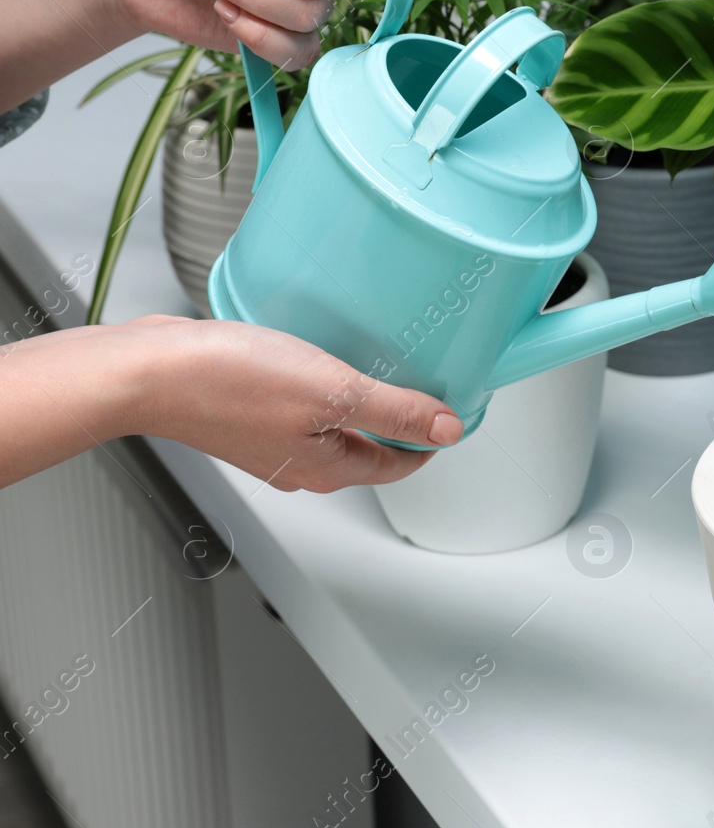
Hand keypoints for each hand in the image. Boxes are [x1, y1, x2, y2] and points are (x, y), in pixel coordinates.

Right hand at [124, 315, 462, 492]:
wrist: (149, 370)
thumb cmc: (229, 381)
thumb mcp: (335, 391)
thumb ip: (395, 410)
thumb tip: (447, 430)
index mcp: (328, 469)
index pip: (399, 465)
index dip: (430, 440)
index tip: (450, 415)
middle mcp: (299, 465)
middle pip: (367, 449)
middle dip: (397, 423)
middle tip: (421, 387)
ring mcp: (269, 443)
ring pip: (331, 429)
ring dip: (357, 404)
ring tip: (375, 369)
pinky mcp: (244, 416)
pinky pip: (298, 409)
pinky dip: (318, 390)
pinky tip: (315, 359)